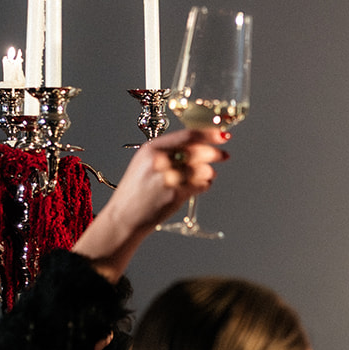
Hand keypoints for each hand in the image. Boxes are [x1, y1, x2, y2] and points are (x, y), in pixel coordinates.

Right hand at [71, 129, 229, 279]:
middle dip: (215, 153)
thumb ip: (169, 150)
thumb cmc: (137, 188)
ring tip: (207, 174)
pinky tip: (200, 185)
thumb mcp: (146, 161)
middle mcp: (159, 161)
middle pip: (198, 151)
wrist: (125, 215)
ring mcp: (167, 178)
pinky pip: (201, 185)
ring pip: (203, 169)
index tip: (222, 135)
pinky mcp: (175, 195)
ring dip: (210, 172)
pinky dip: (205, 184)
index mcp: (152, 148)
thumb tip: (200, 142)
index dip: (209, 134)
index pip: (188, 135)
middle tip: (223, 155)